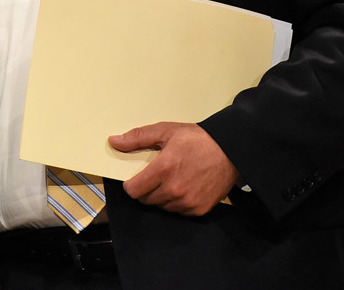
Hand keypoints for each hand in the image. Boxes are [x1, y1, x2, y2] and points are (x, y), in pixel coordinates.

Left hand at [108, 122, 239, 215]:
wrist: (230, 150)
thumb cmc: (196, 139)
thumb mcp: (166, 131)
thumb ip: (138, 137)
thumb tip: (114, 141)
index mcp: (163, 169)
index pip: (133, 190)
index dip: (131, 185)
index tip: (134, 179)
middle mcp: (174, 189)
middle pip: (146, 200)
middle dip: (146, 190)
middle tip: (155, 176)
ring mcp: (187, 202)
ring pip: (162, 207)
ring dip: (161, 197)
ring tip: (171, 180)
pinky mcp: (199, 210)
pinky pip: (179, 212)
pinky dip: (177, 203)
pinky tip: (184, 187)